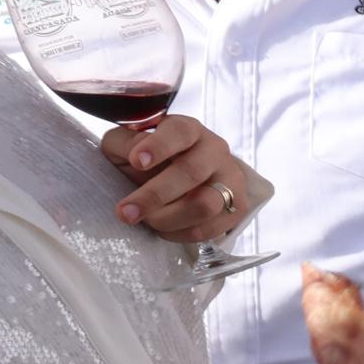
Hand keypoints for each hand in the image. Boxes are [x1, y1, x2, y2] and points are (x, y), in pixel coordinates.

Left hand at [107, 113, 267, 243]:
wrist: (183, 181)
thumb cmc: (151, 160)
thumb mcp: (127, 145)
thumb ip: (125, 144)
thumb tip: (136, 155)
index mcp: (188, 130)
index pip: (180, 132)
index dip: (159, 146)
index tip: (137, 161)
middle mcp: (215, 151)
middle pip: (191, 172)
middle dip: (154, 195)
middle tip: (126, 212)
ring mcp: (230, 179)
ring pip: (205, 204)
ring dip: (169, 218)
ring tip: (147, 221)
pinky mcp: (237, 207)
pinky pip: (210, 228)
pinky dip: (181, 233)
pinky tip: (164, 228)